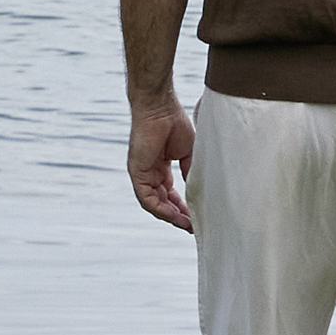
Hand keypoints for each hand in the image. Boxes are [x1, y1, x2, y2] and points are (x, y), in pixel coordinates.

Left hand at [127, 91, 197, 231]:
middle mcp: (150, 174)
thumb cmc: (174, 123)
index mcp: (161, 168)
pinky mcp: (137, 173)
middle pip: (163, 203)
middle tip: (194, 227)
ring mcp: (142, 175)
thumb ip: (190, 172)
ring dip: (171, 216)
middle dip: (179, 216)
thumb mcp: (188, 153)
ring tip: (188, 225)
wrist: (160, 107)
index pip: (171, 195)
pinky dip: (160, 209)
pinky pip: (146, 198)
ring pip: (155, 204)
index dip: (184, 207)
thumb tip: (198, 191)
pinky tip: (174, 216)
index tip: (198, 217)